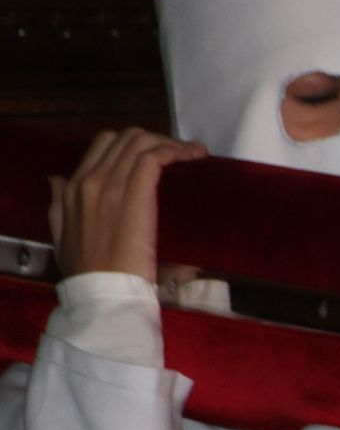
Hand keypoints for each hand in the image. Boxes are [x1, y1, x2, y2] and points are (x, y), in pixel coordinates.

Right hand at [48, 128, 207, 282]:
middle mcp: (90, 180)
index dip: (133, 143)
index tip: (157, 153)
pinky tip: (193, 156)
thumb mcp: (61, 233)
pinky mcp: (134, 194)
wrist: (101, 291)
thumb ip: (59, 203)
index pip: (103, 144)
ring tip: (192, 152)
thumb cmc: (87, 271)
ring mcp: (110, 185)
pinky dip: (176, 150)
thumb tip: (56, 178)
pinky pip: (154, 157)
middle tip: (179, 153)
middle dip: (156, 139)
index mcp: (73, 188)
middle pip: (126, 138)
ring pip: (141, 142)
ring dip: (170, 142)